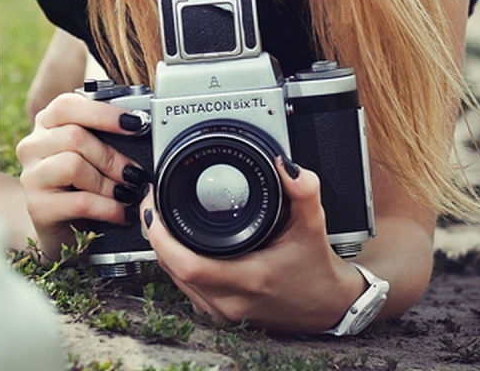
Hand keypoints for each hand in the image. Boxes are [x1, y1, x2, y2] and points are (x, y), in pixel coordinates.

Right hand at [16, 93, 151, 260]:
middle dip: (112, 156)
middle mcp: (32, 146)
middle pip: (74, 137)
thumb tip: (140, 124)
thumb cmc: (79, 182)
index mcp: (46, 123)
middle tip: (135, 172)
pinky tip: (121, 213)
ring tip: (126, 194)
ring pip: (73, 166)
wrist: (58, 226)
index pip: (68, 105)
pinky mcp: (37, 207)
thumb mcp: (89, 152)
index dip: (104, 113)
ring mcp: (31, 177)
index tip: (136, 124)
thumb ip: (104, 134)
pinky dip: (108, 207)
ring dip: (109, 183)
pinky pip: (80, 202)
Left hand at [140, 157, 368, 331]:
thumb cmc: (316, 270)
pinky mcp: (219, 314)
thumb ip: (303, 192)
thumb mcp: (313, 225)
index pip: (187, 265)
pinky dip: (175, 263)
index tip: (154, 206)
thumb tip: (285, 165)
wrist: (326, 306)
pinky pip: (184, 287)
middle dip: (157, 235)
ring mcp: (222, 311)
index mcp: (249, 279)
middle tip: (153, 204)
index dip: (162, 236)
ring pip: (174, 279)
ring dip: (163, 249)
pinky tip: (176, 243)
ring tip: (160, 218)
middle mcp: (230, 301)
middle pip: (171, 269)